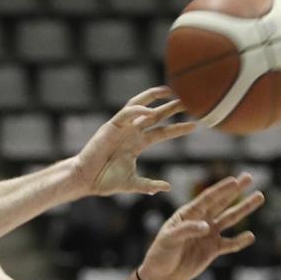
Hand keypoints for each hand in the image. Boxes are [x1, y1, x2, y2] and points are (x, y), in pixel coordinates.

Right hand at [70, 86, 195, 196]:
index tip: (195, 125)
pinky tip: (150, 110)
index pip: (162, 132)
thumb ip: (149, 185)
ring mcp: (121, 128)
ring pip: (140, 106)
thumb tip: (167, 188)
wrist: (85, 180)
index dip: (178, 128)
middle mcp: (131, 132)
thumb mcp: (132, 183)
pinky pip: (126, 113)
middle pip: (156, 115)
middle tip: (190, 100)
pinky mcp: (110, 126)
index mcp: (137, 144)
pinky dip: (138, 110)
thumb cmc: (105, 181)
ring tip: (169, 92)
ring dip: (154, 97)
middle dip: (171, 107)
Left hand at [139, 174, 263, 279]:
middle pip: (221, 203)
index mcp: (187, 214)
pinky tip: (250, 236)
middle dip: (235, 191)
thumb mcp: (169, 239)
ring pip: (230, 219)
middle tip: (249, 177)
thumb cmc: (161, 254)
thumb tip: (207, 226)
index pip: (207, 199)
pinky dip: (240, 241)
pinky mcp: (214, 249)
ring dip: (244, 208)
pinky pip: (230, 244)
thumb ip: (187, 230)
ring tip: (259, 196)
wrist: (162, 276)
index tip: (234, 180)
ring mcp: (209, 234)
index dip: (221, 189)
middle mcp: (201, 221)